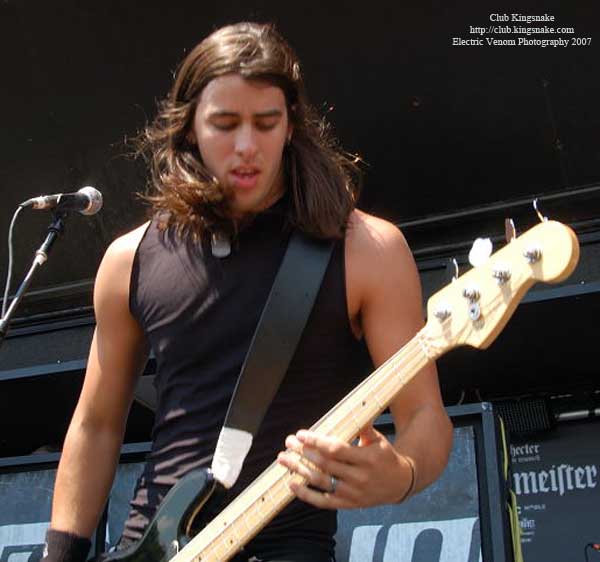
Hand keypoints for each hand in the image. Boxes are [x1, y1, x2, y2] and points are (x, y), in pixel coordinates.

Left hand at [277, 425, 413, 509]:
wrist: (399, 484)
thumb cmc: (385, 456)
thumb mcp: (378, 439)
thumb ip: (363, 426)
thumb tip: (351, 407)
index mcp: (366, 459)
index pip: (336, 449)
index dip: (316, 442)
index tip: (301, 434)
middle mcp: (358, 477)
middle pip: (324, 465)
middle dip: (303, 452)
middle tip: (288, 442)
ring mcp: (352, 494)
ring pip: (320, 481)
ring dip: (298, 470)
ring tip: (283, 459)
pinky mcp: (347, 505)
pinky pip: (323, 501)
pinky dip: (306, 495)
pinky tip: (291, 484)